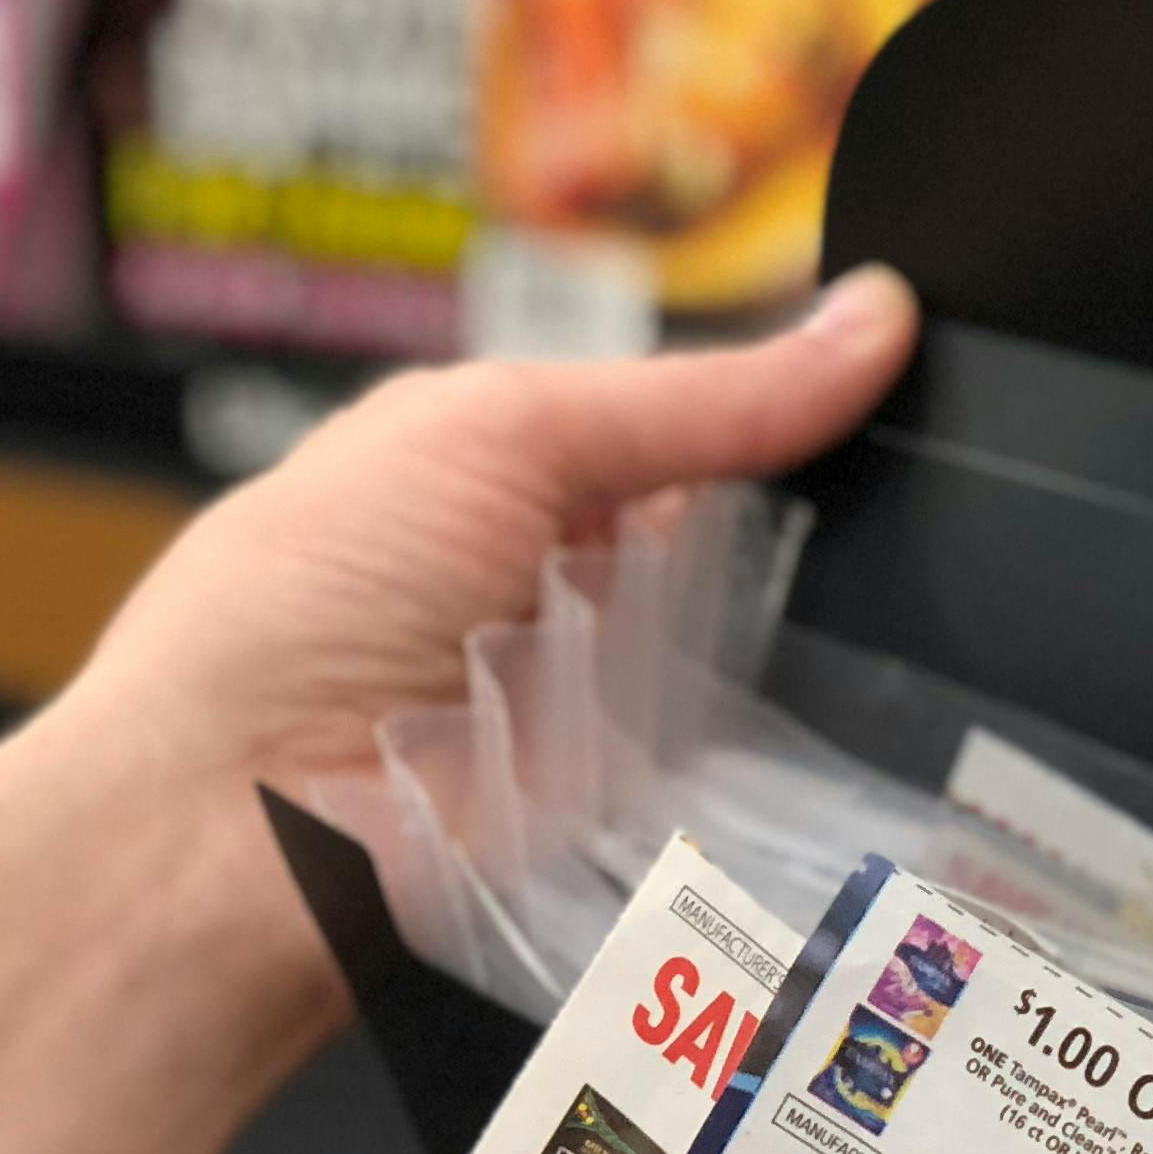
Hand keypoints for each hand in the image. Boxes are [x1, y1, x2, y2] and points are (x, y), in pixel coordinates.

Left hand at [55, 267, 919, 812]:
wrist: (236, 831)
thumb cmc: (305, 605)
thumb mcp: (508, 431)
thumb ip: (701, 398)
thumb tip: (875, 317)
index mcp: (515, 473)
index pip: (703, 429)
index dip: (804, 411)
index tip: (916, 382)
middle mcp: (565, 592)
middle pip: (756, 549)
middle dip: (833, 530)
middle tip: (915, 506)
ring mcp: (605, 718)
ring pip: (772, 669)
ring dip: (821, 649)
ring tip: (899, 620)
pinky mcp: (632, 836)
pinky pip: (755, 788)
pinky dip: (795, 762)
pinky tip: (849, 733)